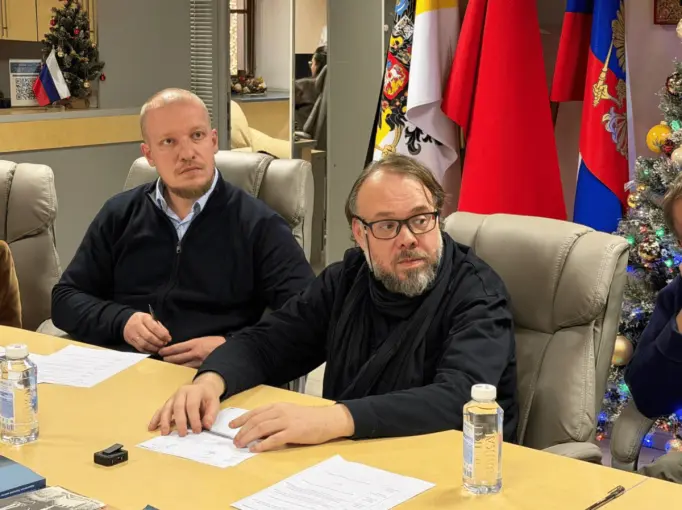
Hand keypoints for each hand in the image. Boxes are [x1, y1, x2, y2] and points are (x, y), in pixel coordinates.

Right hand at [123, 312, 170, 353]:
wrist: (127, 322)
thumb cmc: (143, 320)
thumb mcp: (151, 318)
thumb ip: (159, 326)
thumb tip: (166, 335)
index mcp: (144, 318)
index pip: (154, 328)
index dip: (162, 334)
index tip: (168, 338)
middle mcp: (137, 326)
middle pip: (149, 337)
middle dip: (159, 342)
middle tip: (164, 344)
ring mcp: (132, 334)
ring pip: (144, 344)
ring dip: (154, 348)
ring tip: (160, 348)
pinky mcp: (131, 341)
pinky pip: (140, 348)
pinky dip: (149, 351)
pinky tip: (154, 350)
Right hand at [148, 372, 224, 435]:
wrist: (203, 387)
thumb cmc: (208, 397)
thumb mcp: (214, 403)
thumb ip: (211, 414)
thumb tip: (206, 426)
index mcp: (194, 391)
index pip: (192, 405)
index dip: (194, 419)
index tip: (197, 431)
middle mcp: (182, 392)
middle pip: (178, 407)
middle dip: (180, 421)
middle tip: (182, 434)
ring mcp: (173, 397)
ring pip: (166, 408)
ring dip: (165, 421)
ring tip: (165, 433)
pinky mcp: (168, 402)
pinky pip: (160, 410)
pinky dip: (155, 419)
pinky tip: (151, 427)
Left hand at [158, 336, 225, 367]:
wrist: (228, 349)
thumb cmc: (217, 342)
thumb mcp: (203, 339)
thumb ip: (193, 344)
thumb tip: (183, 348)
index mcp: (194, 343)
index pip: (177, 348)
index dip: (167, 350)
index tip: (161, 351)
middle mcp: (195, 353)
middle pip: (177, 357)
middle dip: (168, 358)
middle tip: (162, 359)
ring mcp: (198, 362)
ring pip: (182, 365)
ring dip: (174, 365)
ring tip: (168, 365)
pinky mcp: (202, 368)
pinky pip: (190, 370)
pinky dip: (183, 370)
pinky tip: (179, 371)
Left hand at [231, 403, 354, 452]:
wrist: (328, 419)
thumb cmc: (310, 417)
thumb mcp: (290, 412)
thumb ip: (276, 417)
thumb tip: (260, 429)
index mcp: (279, 406)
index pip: (255, 412)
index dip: (242, 419)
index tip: (232, 425)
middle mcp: (280, 412)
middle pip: (256, 420)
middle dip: (242, 430)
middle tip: (234, 440)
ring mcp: (287, 422)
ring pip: (261, 428)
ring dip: (248, 437)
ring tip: (241, 445)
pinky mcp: (293, 432)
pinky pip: (274, 439)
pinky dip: (262, 444)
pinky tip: (255, 449)